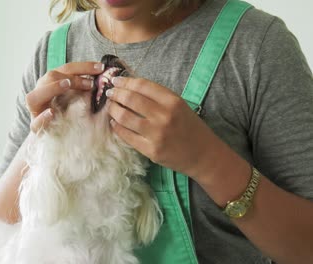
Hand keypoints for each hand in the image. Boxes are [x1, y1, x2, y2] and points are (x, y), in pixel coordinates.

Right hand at [26, 62, 104, 131]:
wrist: (56, 136)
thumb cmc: (69, 114)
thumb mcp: (78, 98)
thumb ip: (86, 87)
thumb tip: (104, 78)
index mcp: (51, 82)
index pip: (66, 69)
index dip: (83, 66)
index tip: (100, 68)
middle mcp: (40, 92)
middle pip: (51, 76)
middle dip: (72, 77)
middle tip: (91, 83)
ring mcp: (36, 110)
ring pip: (35, 96)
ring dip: (53, 88)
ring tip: (67, 85)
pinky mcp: (35, 128)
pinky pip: (36, 122)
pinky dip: (43, 117)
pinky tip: (51, 113)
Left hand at [106, 76, 226, 181]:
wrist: (203, 154)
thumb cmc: (189, 127)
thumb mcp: (179, 105)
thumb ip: (157, 96)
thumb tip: (130, 86)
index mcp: (173, 101)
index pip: (142, 85)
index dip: (125, 81)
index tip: (116, 80)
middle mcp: (165, 116)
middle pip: (131, 99)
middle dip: (116, 94)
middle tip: (110, 93)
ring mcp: (157, 134)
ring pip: (125, 117)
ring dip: (113, 109)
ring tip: (110, 107)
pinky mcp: (151, 150)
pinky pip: (126, 136)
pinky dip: (117, 127)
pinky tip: (114, 123)